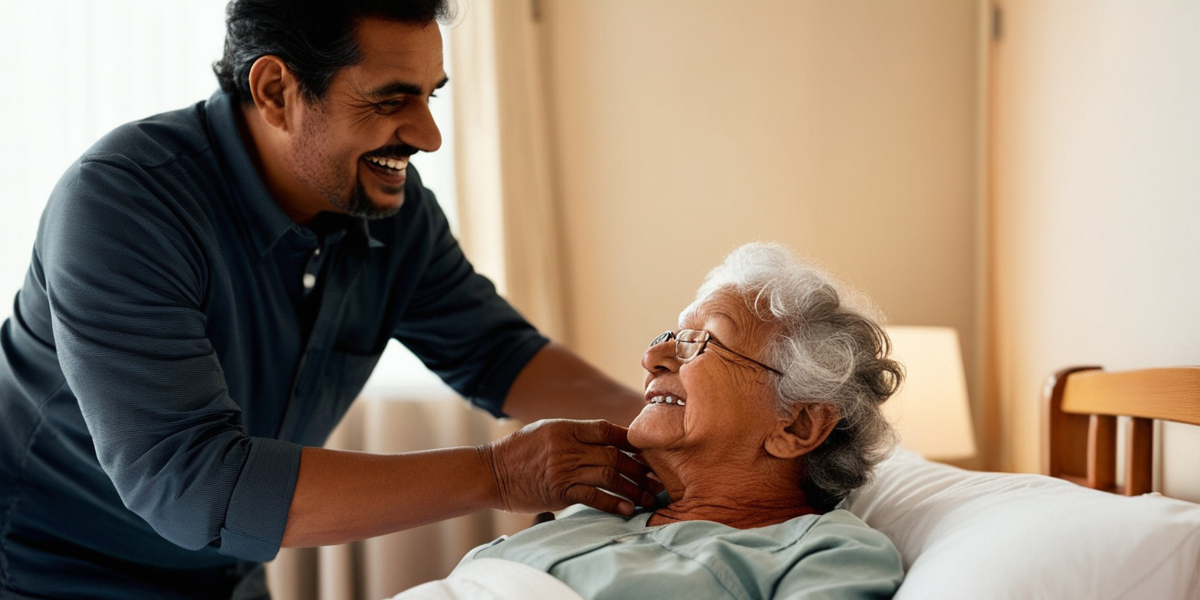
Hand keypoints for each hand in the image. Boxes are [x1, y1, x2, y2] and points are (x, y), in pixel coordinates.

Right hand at [480, 419, 658, 516]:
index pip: (607, 429)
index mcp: (566, 428)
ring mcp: (563, 470)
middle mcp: (567, 447)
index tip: (649, 449)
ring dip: (634, 488)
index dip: (631, 439)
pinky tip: (629, 509)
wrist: (491, 472)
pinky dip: (614, 504)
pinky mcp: (559, 493)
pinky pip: (593, 498)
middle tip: (658, 478)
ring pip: (609, 477)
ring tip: (650, 497)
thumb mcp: (547, 430)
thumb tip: (609, 438)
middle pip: (614, 455)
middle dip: (640, 468)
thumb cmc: (520, 451)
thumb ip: (576, 433)